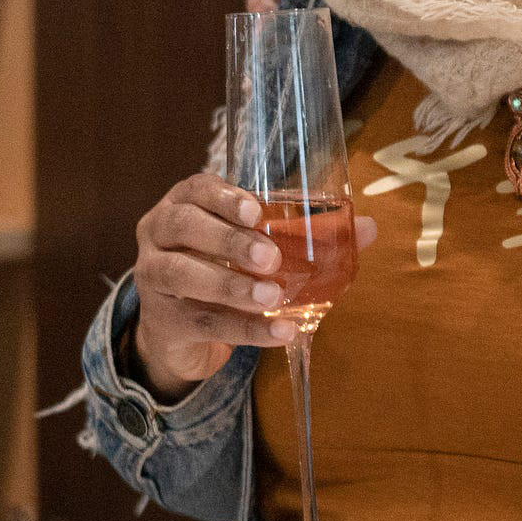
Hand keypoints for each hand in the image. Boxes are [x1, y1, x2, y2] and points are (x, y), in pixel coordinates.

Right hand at [128, 172, 376, 399]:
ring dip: (231, 285)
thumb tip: (368, 228)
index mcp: (183, 204)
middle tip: (270, 257)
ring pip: (184, 275)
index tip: (257, 212)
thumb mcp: (257, 245)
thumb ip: (307, 234)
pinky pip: (202, 322)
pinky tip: (279, 331)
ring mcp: (153, 278)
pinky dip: (245, 328)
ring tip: (272, 295)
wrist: (181, 331)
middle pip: (183, 226)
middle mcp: (158, 235)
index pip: (195, 189)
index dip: (224, 198)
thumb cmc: (224, 269)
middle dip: (228, 239)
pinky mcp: (162, 321)